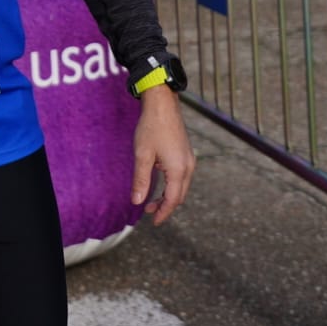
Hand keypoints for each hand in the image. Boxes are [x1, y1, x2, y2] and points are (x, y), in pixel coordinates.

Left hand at [131, 87, 194, 224]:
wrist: (163, 103)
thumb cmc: (151, 127)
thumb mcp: (142, 155)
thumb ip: (141, 180)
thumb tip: (137, 202)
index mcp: (178, 170)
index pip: (172, 200)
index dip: (163, 213)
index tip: (153, 222)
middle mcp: (188, 167)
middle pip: (179, 195)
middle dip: (165, 206)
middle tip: (148, 212)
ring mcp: (189, 159)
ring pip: (181, 186)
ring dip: (168, 195)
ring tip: (151, 199)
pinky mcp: (186, 152)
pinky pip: (181, 175)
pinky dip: (171, 184)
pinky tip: (158, 182)